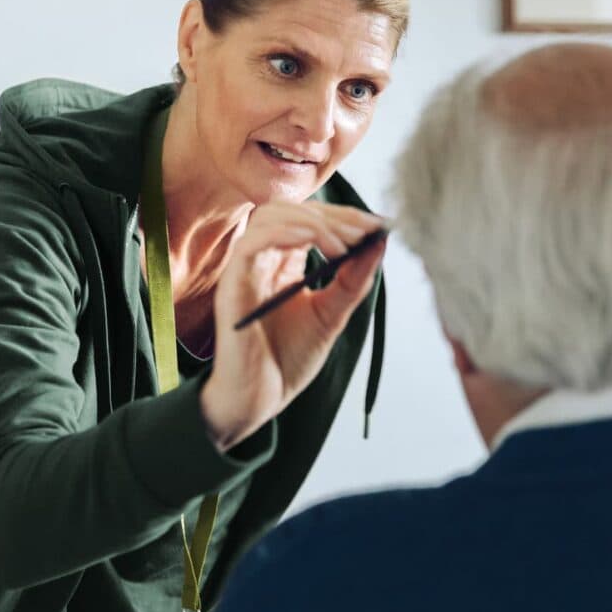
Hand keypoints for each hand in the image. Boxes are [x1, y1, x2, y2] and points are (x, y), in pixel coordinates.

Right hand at [200, 201, 386, 450]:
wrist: (259, 402)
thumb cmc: (288, 361)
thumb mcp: (331, 315)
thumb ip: (353, 281)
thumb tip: (380, 243)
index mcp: (282, 263)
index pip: (309, 219)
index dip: (344, 216)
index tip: (378, 224)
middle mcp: (261, 259)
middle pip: (291, 210)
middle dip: (333, 216)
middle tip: (365, 232)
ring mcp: (244, 269)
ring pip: (270, 217)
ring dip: (312, 223)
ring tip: (343, 248)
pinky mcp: (232, 284)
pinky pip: (251, 243)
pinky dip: (284, 234)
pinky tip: (315, 244)